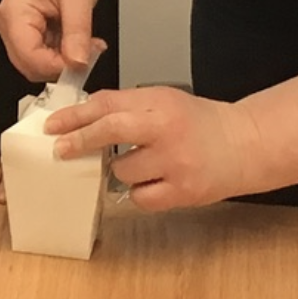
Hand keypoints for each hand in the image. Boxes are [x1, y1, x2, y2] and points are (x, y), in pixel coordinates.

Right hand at [0, 0, 106, 80]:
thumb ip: (76, 33)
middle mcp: (11, 23)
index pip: (29, 58)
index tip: (83, 62)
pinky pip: (46, 53)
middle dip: (62, 64)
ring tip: (88, 42)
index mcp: (14, 13)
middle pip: (31, 66)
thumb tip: (77, 63)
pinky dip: (65, 52)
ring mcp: (20, 27)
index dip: (57, 66)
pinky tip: (81, 39)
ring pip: (40, 63)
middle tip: (90, 52)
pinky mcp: (32, 30)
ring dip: (66, 59)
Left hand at [43, 87, 258, 211]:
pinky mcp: (183, 192)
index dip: (76, 115)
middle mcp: (167, 129)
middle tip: (60, 149)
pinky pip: (140, 198)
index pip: (109, 104)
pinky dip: (140, 192)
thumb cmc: (198, 122)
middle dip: (80, 140)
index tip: (54, 125)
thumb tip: (83, 115)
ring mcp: (175, 162)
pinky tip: (155, 182)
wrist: (243, 145)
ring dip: (120, 170)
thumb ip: (127, 106)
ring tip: (143, 162)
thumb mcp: (164, 100)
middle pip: (111, 130)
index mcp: (160, 102)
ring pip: (122, 170)